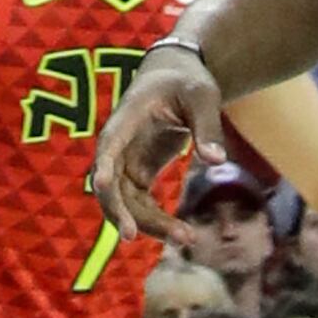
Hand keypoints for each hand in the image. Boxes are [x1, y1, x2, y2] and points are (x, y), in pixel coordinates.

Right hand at [89, 39, 219, 237]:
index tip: (101, 184)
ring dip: (148, 224)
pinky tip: (182, 234)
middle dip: (118, 209)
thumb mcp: (203, 96)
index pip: (111, 142)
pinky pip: (139, 205)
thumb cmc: (188, 81)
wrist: (177, 78)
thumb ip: (208, 126)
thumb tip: (216, 162)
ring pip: (125, 201)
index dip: (104, 162)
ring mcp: (126, 161)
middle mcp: (120, 143)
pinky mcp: (137, 174)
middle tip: (132, 236)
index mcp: (129, 115)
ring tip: (186, 239)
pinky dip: (156, 222)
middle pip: (110, 182)